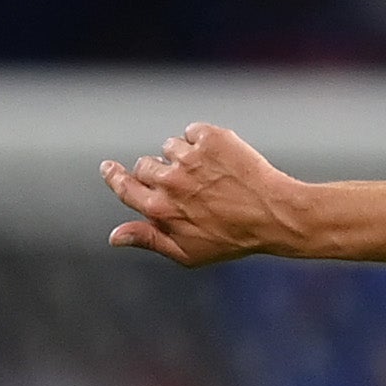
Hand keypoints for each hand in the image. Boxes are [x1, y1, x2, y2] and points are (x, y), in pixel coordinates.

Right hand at [102, 124, 302, 265]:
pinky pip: (192, 132)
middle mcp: (170, 181)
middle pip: (145, 165)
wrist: (276, 215)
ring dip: (185, 158)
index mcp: (160, 209)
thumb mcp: (189, 252)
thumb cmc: (234, 239)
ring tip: (213, 178)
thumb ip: (149, 240)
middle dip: (160, 172)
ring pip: (170, 147)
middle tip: (190, 187)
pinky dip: (204, 142)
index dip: (114, 176)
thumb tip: (114, 237)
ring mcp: (190, 157)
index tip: (109, 167)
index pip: (124, 186)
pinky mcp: (209, 138)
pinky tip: (223, 162)